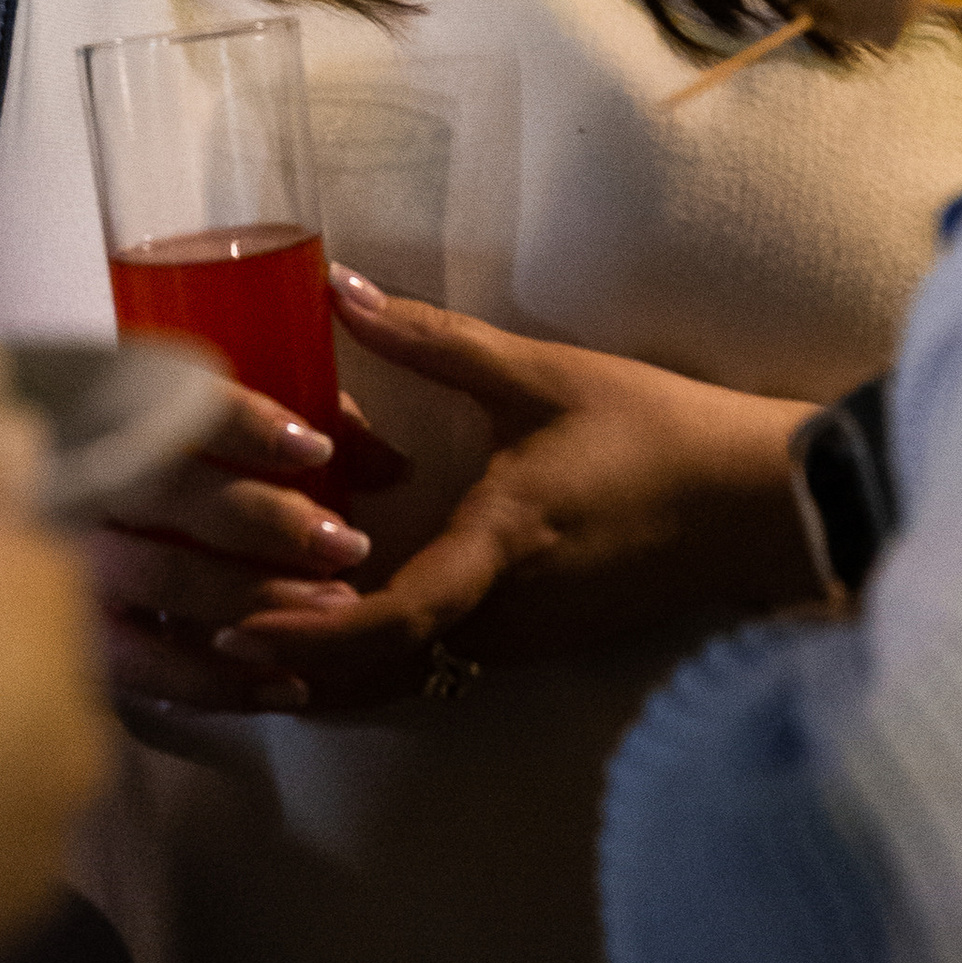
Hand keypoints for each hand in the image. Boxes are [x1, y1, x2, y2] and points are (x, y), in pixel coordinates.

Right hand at [84, 382, 409, 715]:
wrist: (78, 539)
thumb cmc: (199, 461)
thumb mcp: (258, 425)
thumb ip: (323, 428)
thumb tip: (392, 469)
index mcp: (125, 407)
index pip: (176, 402)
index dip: (245, 424)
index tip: (316, 450)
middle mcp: (89, 476)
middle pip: (172, 495)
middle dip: (267, 521)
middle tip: (347, 546)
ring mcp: (78, 559)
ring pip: (162, 577)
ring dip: (256, 596)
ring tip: (338, 610)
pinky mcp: (84, 634)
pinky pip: (143, 666)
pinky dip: (217, 681)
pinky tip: (289, 688)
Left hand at [222, 269, 821, 713]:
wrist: (758, 504)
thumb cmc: (655, 433)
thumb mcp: (540, 374)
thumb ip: (432, 338)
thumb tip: (338, 289)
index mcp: (498, 550)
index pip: (391, 623)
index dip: (308, 637)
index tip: (234, 633)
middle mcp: (502, 617)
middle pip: (374, 668)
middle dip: (289, 660)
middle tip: (203, 631)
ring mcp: (521, 640)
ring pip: (403, 673)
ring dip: (329, 659)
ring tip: (242, 629)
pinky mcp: (537, 641)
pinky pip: (437, 663)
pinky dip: (376, 653)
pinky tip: (332, 615)